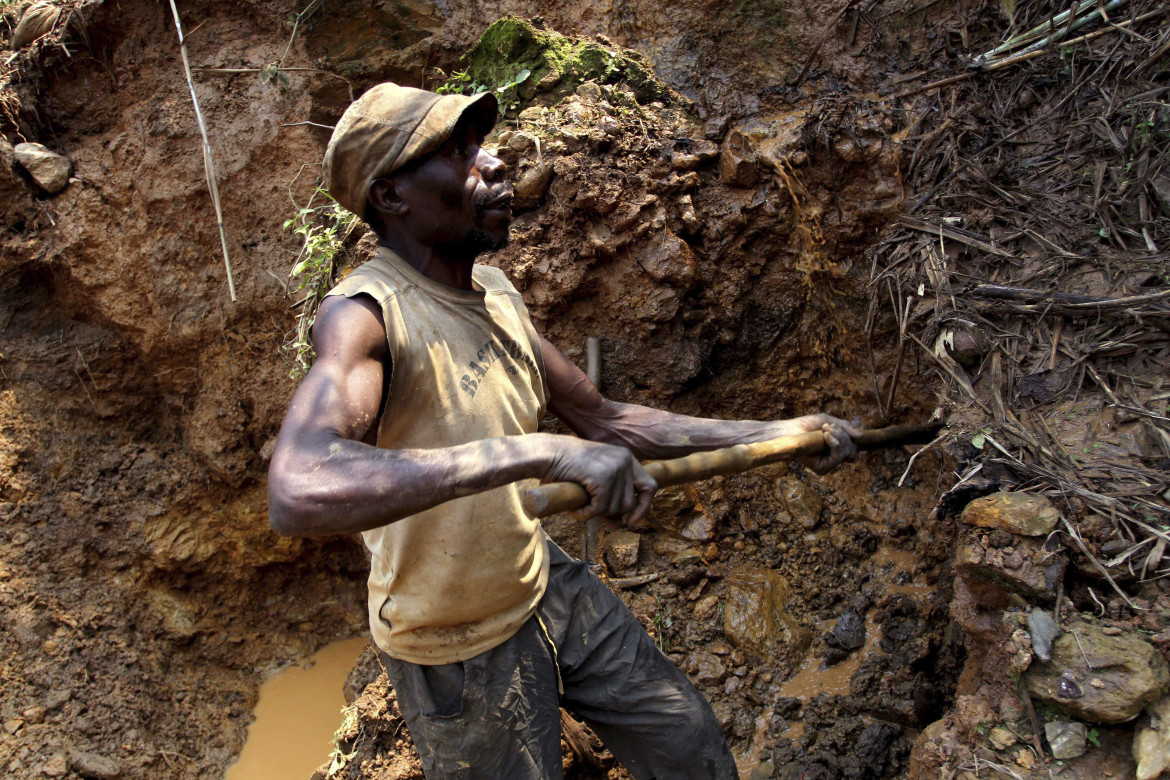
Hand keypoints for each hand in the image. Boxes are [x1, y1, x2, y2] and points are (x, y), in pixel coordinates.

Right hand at [540, 436, 657, 522]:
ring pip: (614, 509)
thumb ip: (612, 495)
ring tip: (578, 501)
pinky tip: (574, 505)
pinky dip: (585, 513)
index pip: (650, 486)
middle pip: (629, 504)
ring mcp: (615, 468)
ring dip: (595, 512)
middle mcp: (625, 460)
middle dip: (609, 513)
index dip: (644, 507)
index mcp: (626, 457)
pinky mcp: (603, 477)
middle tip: (590, 509)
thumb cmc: (566, 467)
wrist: (546, 454)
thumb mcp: (596, 477)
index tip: (631, 520)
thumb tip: (622, 523)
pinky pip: (599, 509)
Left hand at [763, 414, 860, 474]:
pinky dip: (834, 444)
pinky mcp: (821, 469)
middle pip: (852, 449)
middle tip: (827, 427)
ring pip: (846, 453)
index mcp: (835, 450)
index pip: (853, 449)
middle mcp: (832, 459)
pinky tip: (825, 437)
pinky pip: (838, 457)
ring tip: (825, 430)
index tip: (838, 427)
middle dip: (843, 434)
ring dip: (838, 437)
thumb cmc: (806, 425)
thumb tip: (862, 436)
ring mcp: (827, 465)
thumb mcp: (830, 422)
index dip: (851, 438)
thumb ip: (846, 428)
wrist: (790, 430)